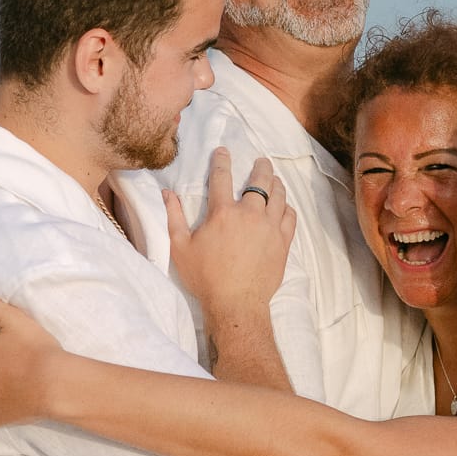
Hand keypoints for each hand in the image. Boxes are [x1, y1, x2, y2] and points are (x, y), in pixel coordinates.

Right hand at [168, 148, 294, 323]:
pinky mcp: (282, 242)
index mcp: (222, 213)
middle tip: (261, 161)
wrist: (236, 304)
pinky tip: (284, 205)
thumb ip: (174, 217)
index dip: (222, 161)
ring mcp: (269, 227)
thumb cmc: (205, 278)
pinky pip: (289, 216)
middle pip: (259, 181)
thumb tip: (167, 194)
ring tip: (274, 179)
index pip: (222, 177)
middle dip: (260, 167)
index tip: (224, 151)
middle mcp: (249, 214)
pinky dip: (286, 207)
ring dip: (276, 183)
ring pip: (278, 196)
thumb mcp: (180, 247)